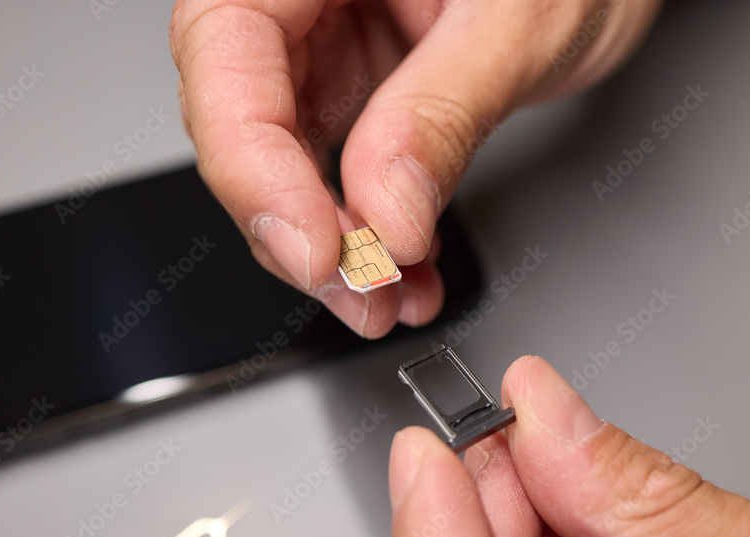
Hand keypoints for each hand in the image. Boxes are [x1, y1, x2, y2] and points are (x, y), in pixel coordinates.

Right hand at [169, 0, 662, 336]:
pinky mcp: (361, 87)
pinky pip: (340, 170)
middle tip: (357, 287)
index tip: (313, 246)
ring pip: (286, 160)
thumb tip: (385, 212)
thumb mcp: (523, 18)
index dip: (252, 162)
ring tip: (390, 296)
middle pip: (242, 116)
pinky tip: (406, 266)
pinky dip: (371, 229)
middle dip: (296, 223)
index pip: (226, 48)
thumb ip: (442, 110)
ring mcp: (328, 41)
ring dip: (335, 245)